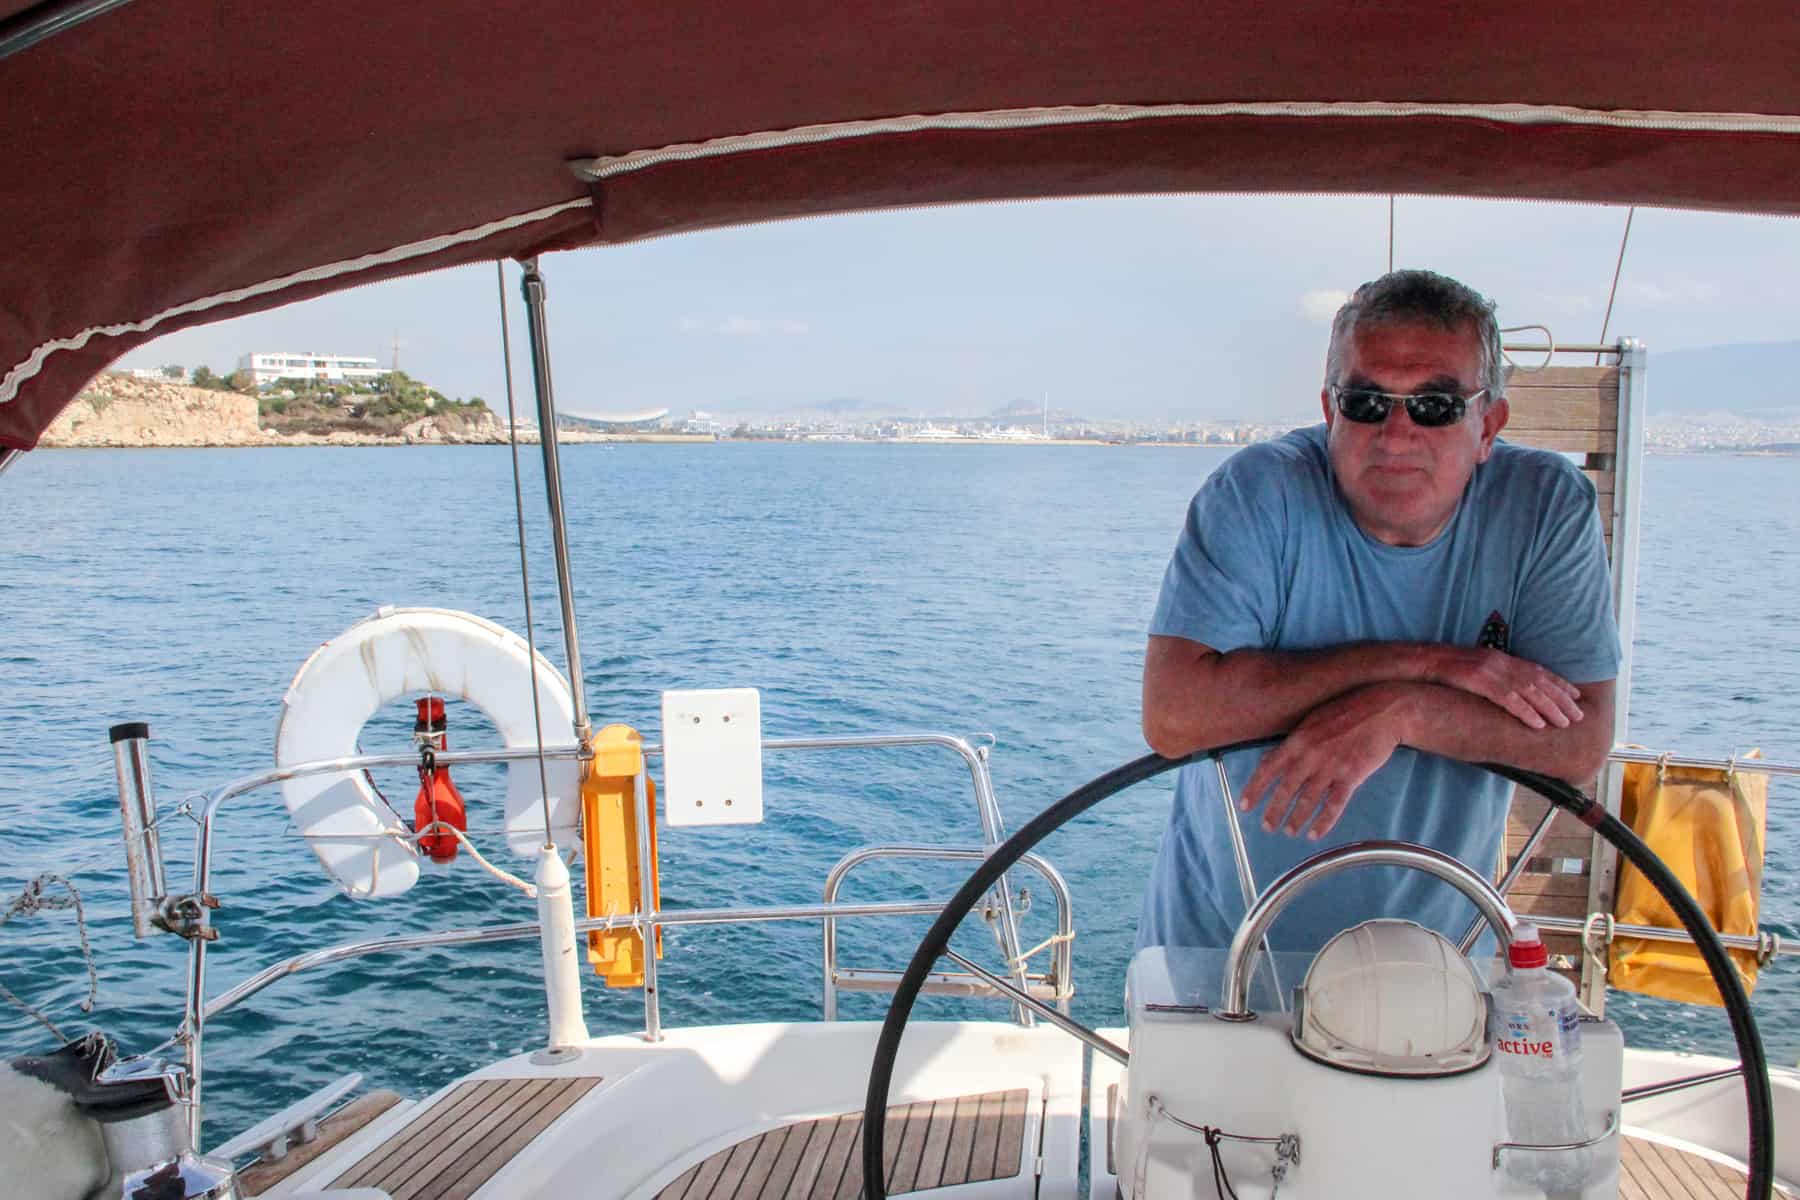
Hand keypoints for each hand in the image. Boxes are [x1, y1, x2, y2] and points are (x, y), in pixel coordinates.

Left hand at [1240, 685, 1412, 839]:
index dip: (1254, 789)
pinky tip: (1315, 834)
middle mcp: (1311, 755)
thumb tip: (1270, 760)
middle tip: (1267, 826)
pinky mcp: (1352, 775)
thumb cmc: (1345, 712)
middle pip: (1286, 789)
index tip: (1245, 805)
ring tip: (1289, 831)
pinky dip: (1324, 822)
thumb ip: (1292, 742)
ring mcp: (1332, 766)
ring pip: (1308, 800)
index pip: (1268, 768)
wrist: (1383, 709)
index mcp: (1298, 740)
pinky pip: (1334, 804)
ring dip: (1296, 819)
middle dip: (1274, 811)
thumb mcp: (1312, 720)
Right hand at [1421, 646, 1581, 729]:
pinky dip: (1526, 711)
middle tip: (1579, 714)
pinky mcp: (1478, 680)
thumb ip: (1491, 677)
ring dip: (1550, 708)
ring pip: (1528, 690)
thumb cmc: (1442, 671)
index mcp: (1499, 657)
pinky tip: (1538, 723)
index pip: (1536, 670)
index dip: (1558, 683)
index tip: (1576, 695)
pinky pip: (1507, 699)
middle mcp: (1499, 661)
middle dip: (1562, 698)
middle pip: (1538, 681)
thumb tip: (1506, 692)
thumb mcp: (1472, 669)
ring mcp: (1489, 671)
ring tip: (1565, 723)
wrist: (1418, 663)